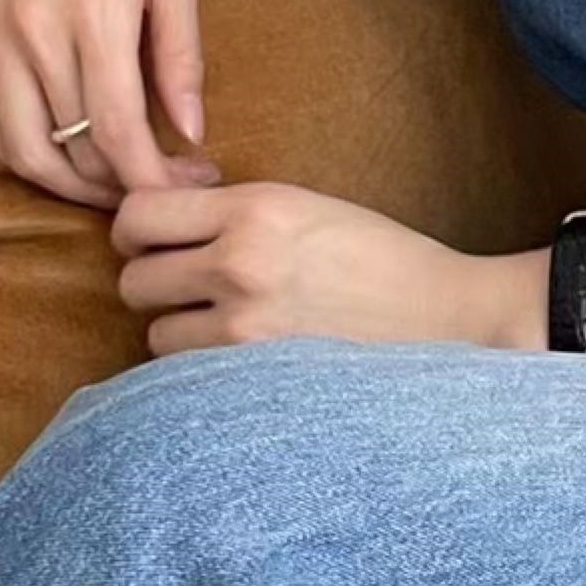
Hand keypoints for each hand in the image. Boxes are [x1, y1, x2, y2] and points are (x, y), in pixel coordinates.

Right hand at [0, 0, 215, 207]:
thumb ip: (182, 55)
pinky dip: (17, 155)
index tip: (190, 188)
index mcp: (95, 9)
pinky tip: (58, 157)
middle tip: (164, 186)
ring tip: (113, 184)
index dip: (154, 178)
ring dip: (67, 185)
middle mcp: (31, 27)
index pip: (117, 131)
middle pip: (71, 148)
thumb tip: (191, 133)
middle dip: (123, 185)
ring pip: (19, 149)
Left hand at [113, 183, 547, 356]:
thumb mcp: (308, 205)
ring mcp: (247, 326)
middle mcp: (241, 261)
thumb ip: (235, 211)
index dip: (138, 231)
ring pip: (154, 336)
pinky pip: (189, 379)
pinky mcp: (259, 376)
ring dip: (180, 334)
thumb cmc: (383, 257)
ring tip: (226, 329)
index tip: (160, 241)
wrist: (451, 313)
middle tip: (192, 290)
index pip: (137, 214)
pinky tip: (243, 360)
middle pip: (134, 280)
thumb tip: (159, 220)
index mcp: (256, 206)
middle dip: (157, 286)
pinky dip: (204, 373)